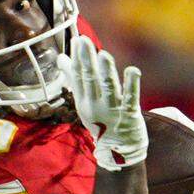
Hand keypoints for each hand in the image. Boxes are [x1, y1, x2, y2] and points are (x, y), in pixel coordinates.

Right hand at [70, 35, 146, 170]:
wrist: (117, 152)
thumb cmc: (100, 121)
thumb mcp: (84, 102)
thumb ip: (74, 79)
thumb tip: (61, 58)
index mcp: (84, 101)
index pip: (79, 77)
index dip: (78, 59)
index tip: (77, 40)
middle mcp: (96, 106)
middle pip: (90, 80)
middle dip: (87, 60)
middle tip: (84, 41)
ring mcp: (113, 111)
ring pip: (108, 89)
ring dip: (105, 72)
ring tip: (103, 55)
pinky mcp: (130, 115)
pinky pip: (131, 99)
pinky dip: (132, 85)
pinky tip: (133, 70)